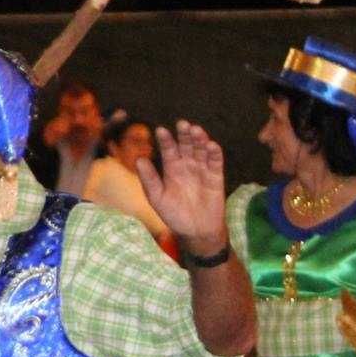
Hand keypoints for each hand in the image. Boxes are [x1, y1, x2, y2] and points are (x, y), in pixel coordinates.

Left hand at [138, 121, 229, 252]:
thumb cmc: (174, 215)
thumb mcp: (157, 198)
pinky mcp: (216, 178)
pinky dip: (215, 154)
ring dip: (200, 140)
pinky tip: (211, 145)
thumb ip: (149, 179)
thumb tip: (139, 159)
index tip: (161, 130)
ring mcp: (202, 171)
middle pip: (186, 146)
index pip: (169, 150)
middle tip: (182, 124)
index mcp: (172, 169)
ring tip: (196, 131)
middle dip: (185, 135)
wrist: (196, 232)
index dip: (166, 140)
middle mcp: (187, 166)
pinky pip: (216, 163)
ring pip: (201, 151)